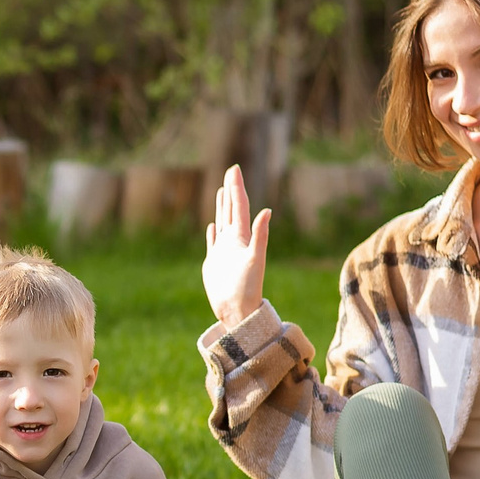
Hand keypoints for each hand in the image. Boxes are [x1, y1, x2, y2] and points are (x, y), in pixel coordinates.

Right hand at [201, 164, 270, 329]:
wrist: (237, 310)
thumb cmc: (248, 287)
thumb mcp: (255, 259)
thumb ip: (260, 235)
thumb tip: (267, 211)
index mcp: (242, 237)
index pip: (240, 206)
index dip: (237, 187)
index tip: (235, 168)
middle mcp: (233, 241)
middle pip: (232, 209)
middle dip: (231, 190)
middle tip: (231, 171)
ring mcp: (224, 251)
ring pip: (223, 222)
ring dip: (222, 206)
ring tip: (222, 191)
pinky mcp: (214, 262)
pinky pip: (213, 242)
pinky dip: (213, 232)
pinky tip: (213, 225)